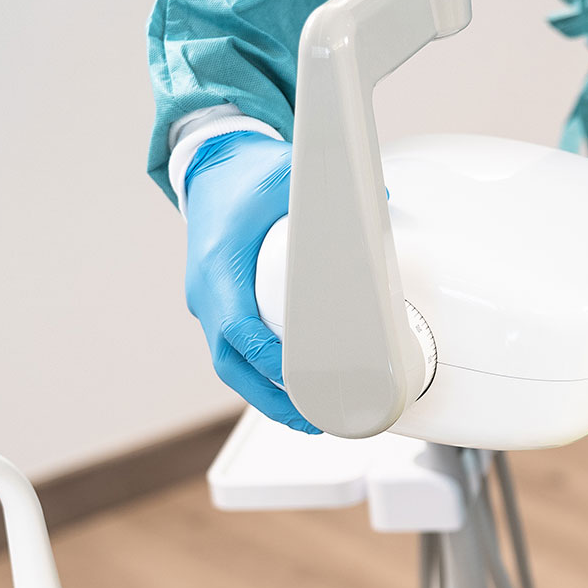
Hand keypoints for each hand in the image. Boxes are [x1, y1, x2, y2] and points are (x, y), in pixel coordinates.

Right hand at [182, 132, 317, 431]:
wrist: (213, 167)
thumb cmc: (247, 175)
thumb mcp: (285, 172)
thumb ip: (329, 186)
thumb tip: (380, 201)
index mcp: (218, 265)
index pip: (236, 326)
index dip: (265, 358)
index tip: (296, 379)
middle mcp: (206, 291)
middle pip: (229, 362)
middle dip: (268, 398)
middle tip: (313, 421)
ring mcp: (209, 302)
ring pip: (230, 364)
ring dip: (266, 396)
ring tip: (310, 420)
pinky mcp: (220, 306)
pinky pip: (236, 350)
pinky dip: (261, 375)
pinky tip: (293, 393)